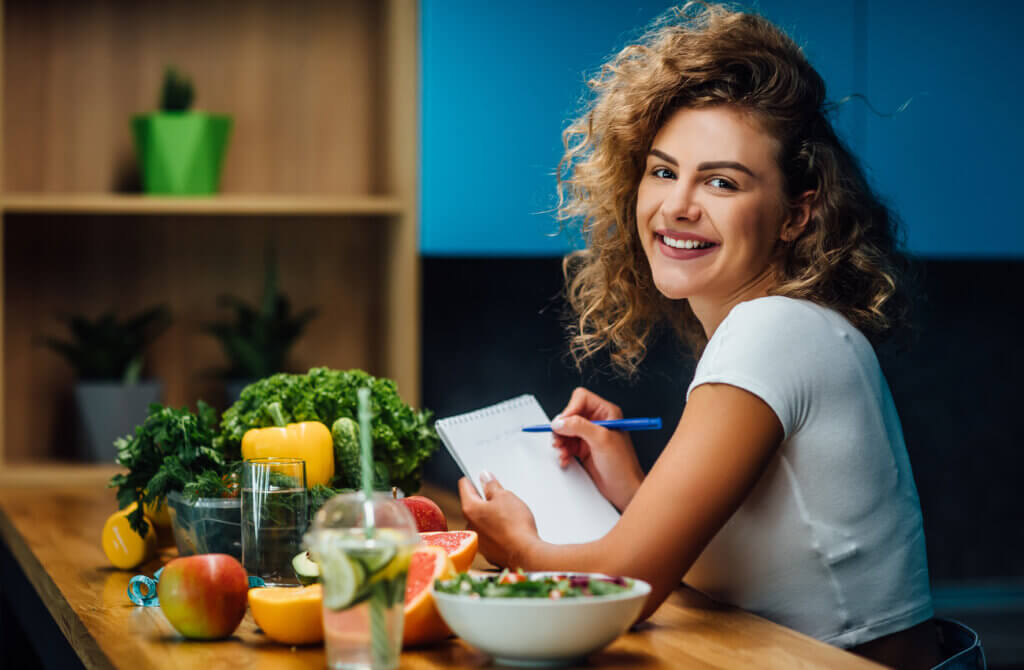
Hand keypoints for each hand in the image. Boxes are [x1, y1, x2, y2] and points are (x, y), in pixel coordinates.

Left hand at [459, 474, 538, 568]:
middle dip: (486, 500)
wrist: (525, 554)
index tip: (481, 477)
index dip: (473, 478)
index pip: (465, 487)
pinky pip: (490, 535)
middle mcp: (469, 526)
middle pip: (474, 505)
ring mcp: (478, 541)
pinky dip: (497, 531)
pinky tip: (510, 530)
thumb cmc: (515, 525)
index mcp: (470, 509)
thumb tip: (485, 478)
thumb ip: (492, 486)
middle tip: (502, 497)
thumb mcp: (505, 497)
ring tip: (509, 516)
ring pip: (482, 521)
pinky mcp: (488, 552)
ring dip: (491, 516)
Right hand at [552, 387, 643, 510]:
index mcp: (607, 413)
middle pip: (570, 414)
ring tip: (562, 451)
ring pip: (566, 430)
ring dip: (561, 441)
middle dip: (563, 428)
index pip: (582, 398)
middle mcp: (597, 421)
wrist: (623, 490)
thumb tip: (561, 421)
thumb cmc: (623, 465)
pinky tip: (566, 458)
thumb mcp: (601, 441)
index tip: (564, 423)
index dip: (570, 409)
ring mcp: (590, 435)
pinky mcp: (583, 448)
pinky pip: (566, 444)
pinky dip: (563, 451)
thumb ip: (579, 427)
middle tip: (560, 439)